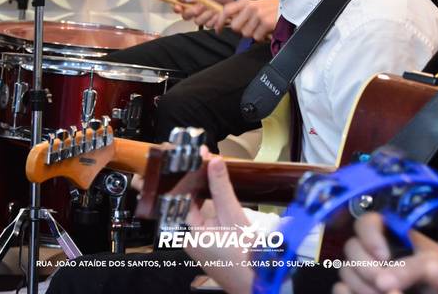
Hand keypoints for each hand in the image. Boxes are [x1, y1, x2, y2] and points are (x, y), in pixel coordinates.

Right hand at [173, 0, 233, 27]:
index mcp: (194, 1)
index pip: (180, 7)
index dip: (177, 8)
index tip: (177, 7)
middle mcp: (198, 11)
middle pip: (187, 16)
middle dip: (194, 11)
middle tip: (202, 6)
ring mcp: (205, 18)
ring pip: (198, 21)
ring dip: (207, 14)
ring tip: (215, 8)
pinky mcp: (213, 24)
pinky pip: (209, 25)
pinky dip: (215, 19)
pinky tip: (219, 14)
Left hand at [185, 151, 252, 293]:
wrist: (257, 282)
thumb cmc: (244, 258)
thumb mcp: (233, 216)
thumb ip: (222, 188)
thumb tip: (214, 162)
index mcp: (187, 233)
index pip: (179, 196)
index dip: (185, 175)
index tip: (190, 157)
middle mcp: (187, 238)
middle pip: (186, 201)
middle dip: (195, 182)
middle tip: (203, 160)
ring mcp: (197, 241)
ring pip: (196, 209)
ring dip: (203, 192)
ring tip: (210, 170)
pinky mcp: (208, 242)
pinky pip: (204, 218)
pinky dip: (210, 205)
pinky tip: (217, 193)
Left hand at [214, 0, 278, 40]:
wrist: (290, 7)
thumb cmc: (271, 7)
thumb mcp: (255, 3)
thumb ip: (242, 10)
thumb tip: (229, 21)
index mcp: (246, 1)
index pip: (226, 10)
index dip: (219, 21)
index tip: (217, 29)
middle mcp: (251, 6)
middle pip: (235, 26)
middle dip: (241, 30)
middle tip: (250, 27)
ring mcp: (258, 14)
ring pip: (246, 33)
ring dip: (253, 33)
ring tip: (260, 26)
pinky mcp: (266, 22)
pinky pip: (256, 37)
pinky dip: (261, 37)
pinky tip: (266, 30)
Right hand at [335, 213, 437, 293]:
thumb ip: (425, 271)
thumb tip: (391, 283)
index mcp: (392, 235)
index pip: (367, 221)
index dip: (370, 235)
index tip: (385, 256)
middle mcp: (373, 251)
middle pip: (351, 247)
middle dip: (367, 268)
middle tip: (386, 286)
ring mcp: (364, 272)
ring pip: (345, 271)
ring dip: (361, 285)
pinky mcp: (358, 291)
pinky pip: (340, 289)